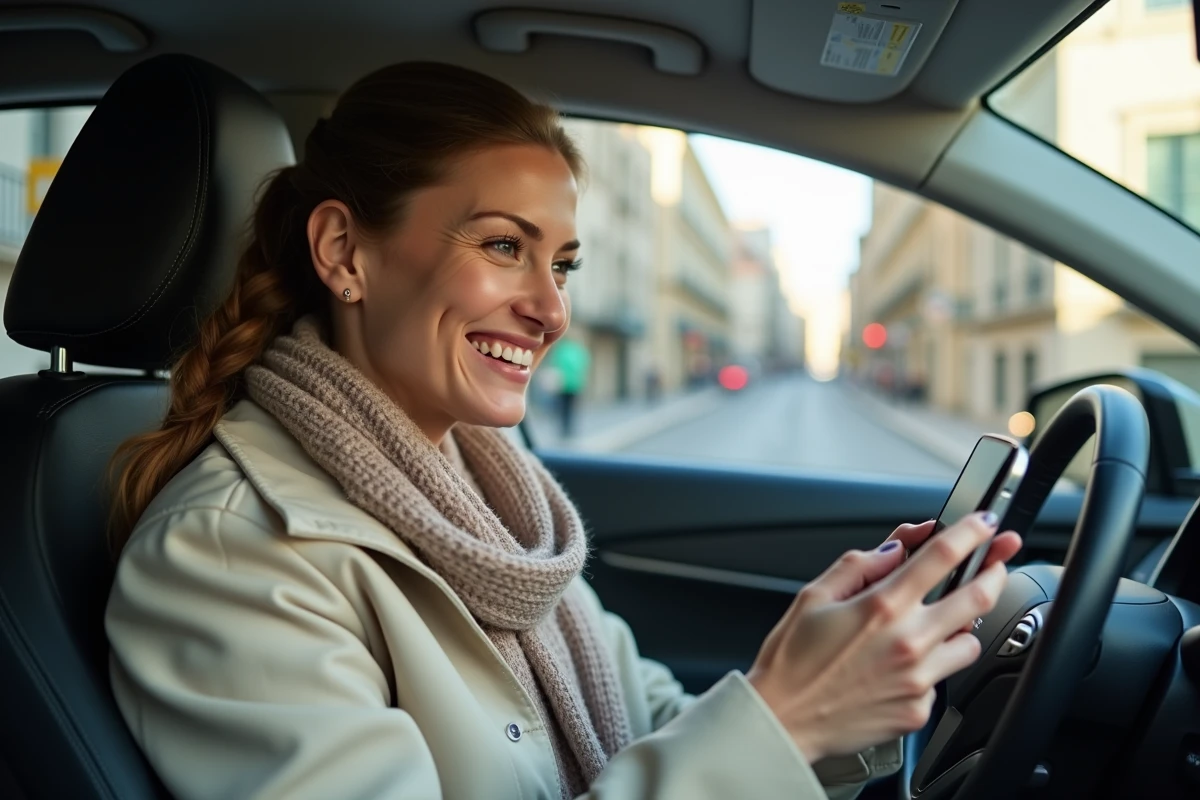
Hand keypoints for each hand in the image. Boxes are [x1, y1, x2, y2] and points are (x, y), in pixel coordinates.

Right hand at [746, 512, 1022, 763]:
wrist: (783, 721)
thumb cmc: (791, 662)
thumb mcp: (813, 597)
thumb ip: (859, 565)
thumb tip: (896, 549)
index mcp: (882, 606)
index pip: (943, 555)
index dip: (973, 531)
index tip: (985, 522)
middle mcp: (908, 641)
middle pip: (979, 597)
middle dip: (995, 573)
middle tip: (995, 564)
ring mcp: (918, 679)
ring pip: (970, 643)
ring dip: (962, 627)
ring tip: (935, 626)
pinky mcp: (919, 709)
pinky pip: (942, 680)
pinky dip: (931, 668)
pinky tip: (901, 668)